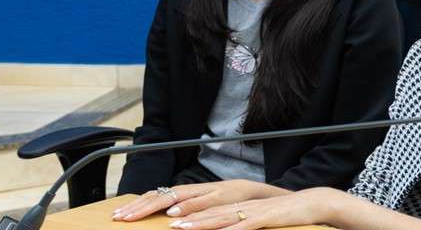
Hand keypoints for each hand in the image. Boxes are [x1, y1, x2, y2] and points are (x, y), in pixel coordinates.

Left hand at [112, 180, 281, 221]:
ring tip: (172, 224)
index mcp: (209, 194)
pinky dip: (228, 228)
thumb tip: (172, 219)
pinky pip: (242, 223)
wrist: (297, 204)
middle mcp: (220, 194)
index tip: (123, 215)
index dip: (146, 204)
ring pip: (212, 210)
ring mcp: (239, 205)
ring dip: (192, 216)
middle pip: (183, 199)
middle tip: (131, 219)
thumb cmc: (258, 211)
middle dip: (155, 209)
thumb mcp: (223, 212)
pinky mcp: (261, 217)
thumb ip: (200, 214)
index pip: (171, 196)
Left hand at [168, 188, 342, 229]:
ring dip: (202, 223)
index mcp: (239, 206)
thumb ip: (242, 224)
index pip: (209, 209)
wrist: (312, 203)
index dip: (188, 213)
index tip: (171, 217)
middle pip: (210, 212)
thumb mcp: (259, 220)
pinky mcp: (267, 217)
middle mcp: (242, 206)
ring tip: (184, 226)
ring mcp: (253, 211)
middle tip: (168, 221)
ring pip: (223, 217)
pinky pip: (247, 225)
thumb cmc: (284, 215)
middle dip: (187, 217)